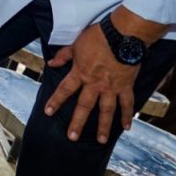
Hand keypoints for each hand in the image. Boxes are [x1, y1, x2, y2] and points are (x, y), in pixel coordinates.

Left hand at [44, 21, 140, 143]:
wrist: (122, 35)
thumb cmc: (98, 36)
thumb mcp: (76, 44)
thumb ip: (64, 56)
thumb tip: (51, 64)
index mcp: (81, 73)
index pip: (65, 90)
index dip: (56, 101)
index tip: (48, 112)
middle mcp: (95, 84)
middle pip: (84, 106)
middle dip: (77, 122)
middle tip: (72, 137)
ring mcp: (111, 87)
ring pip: (106, 111)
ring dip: (103, 126)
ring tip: (100, 140)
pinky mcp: (126, 86)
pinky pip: (127, 104)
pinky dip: (127, 115)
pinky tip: (126, 127)